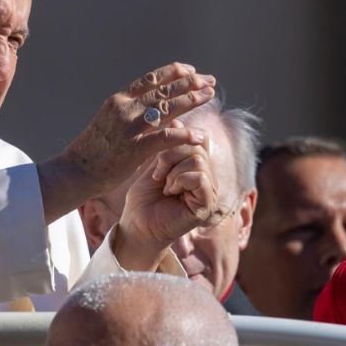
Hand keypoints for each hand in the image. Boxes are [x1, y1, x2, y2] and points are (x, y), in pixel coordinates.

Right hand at [62, 62, 214, 191]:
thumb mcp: (109, 123)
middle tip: (209, 80)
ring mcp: (129, 127)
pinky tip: (200, 135)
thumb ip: (130, 115)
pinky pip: (165, 138)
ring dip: (192, 100)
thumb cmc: (93, 151)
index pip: (151, 79)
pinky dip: (185, 135)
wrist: (75, 171)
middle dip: (190, 83)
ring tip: (210, 95)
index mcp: (118, 100)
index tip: (191, 70)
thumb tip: (153, 112)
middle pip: (164, 89)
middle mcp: (124, 108)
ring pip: (167, 107)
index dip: (174, 72)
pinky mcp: (134, 148)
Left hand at [115, 120, 219, 269]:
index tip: (159, 156)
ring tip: (164, 184)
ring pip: (198, 160)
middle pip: (197, 146)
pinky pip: (200, 177)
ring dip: (174, 170)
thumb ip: (169, 147)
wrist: (136, 224)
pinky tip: (170, 192)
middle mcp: (207, 178)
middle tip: (158, 173)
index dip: (177, 140)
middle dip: (171, 155)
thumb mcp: (155, 165)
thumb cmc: (143, 198)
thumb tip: (177, 120)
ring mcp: (209, 191)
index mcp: (196, 168)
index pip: (198, 138)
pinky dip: (180, 180)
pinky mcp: (207, 204)